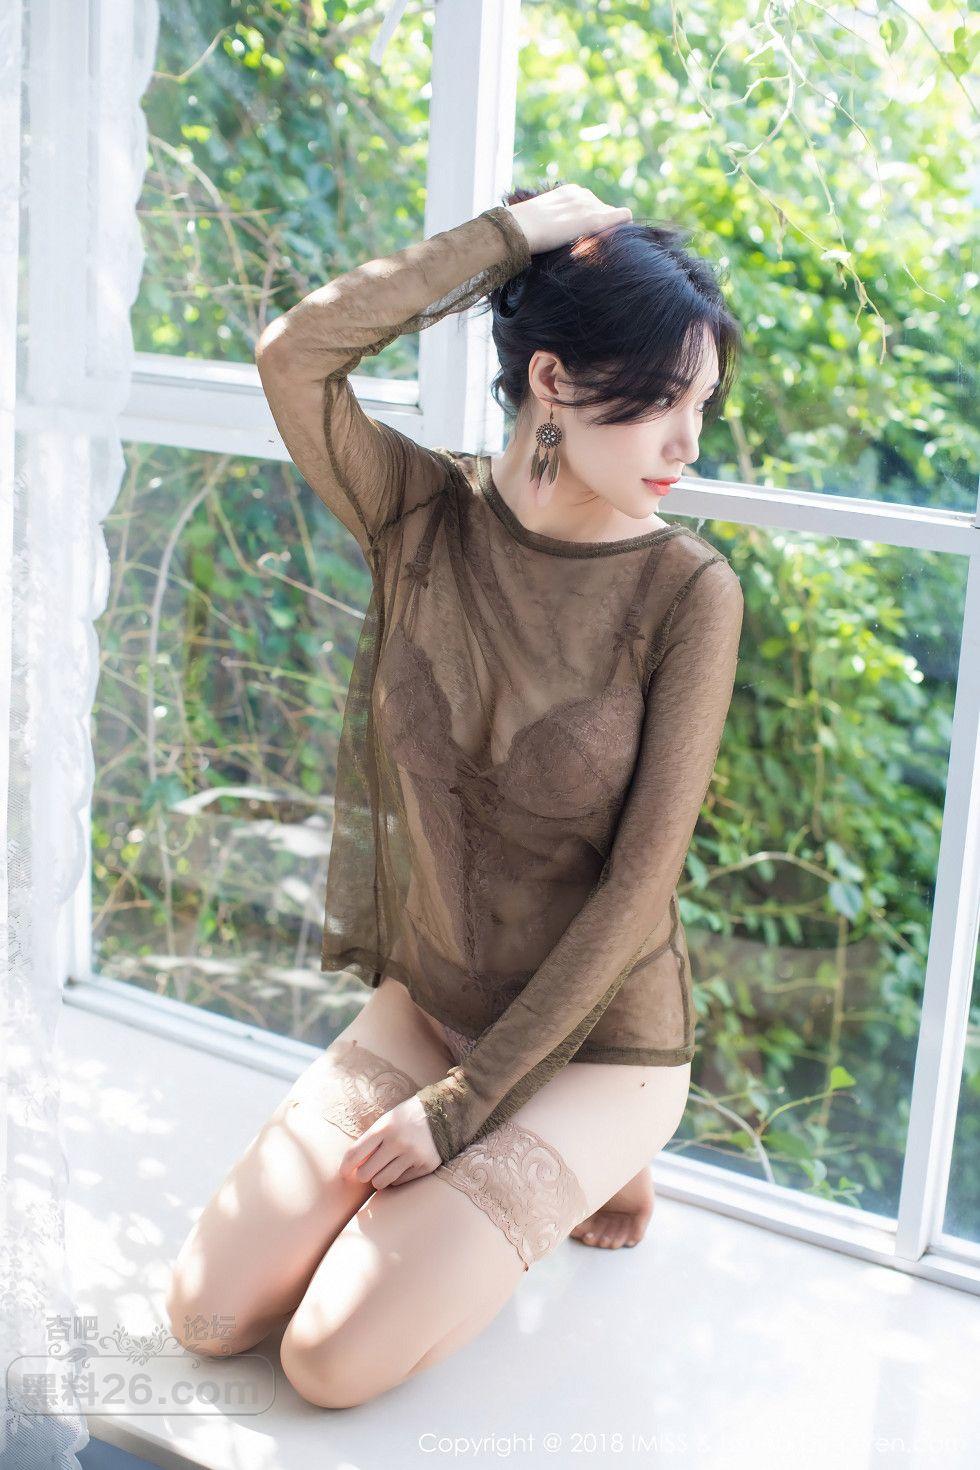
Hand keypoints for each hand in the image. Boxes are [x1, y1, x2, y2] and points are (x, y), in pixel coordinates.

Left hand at [339, 1094, 442, 1189]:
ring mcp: (413, 1155)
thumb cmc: (406, 1118)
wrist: (443, 1113)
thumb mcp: (387, 1121)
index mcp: (385, 1127)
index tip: (344, 1172)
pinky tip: (402, 1164)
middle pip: (366, 1173)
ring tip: (384, 1168)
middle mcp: (398, 1142)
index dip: (345, 1166)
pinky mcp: (425, 1166)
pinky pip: (399, 1182)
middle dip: (364, 1173)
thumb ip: (370, 1141)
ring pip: (381, 1182)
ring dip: (379, 1178)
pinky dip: (397, 1177)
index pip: (355, 1153)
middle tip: (368, 1169)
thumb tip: (352, 1167)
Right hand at [505, 183, 631, 255]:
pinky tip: (623, 239)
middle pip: (603, 210)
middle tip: (591, 246)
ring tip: (599, 246)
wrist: (520, 228)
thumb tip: (558, 238)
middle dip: (602, 226)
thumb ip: (556, 223)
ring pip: (612, 216)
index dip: (590, 223)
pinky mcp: (595, 218)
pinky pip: (622, 216)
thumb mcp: (541, 222)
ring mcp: (589, 204)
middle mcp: (582, 194)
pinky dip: (623, 226)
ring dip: (609, 230)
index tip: (583, 239)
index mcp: (569, 192)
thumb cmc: (523, 231)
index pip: (590, 205)